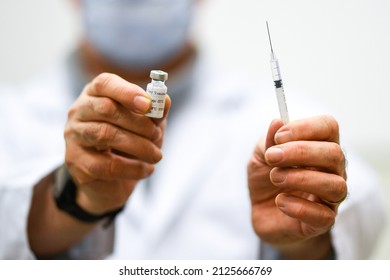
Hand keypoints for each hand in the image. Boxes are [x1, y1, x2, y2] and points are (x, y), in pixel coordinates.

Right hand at [64, 73, 170, 214]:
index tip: (148, 104)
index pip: (105, 83)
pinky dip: (132, 168)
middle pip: (106, 108)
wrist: (114, 180)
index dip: (127, 92)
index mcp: (96, 93)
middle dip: (138, 123)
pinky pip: (105, 164)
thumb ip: (156, 112)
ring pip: (105, 135)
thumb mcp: (148, 125)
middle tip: (157, 136)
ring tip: (156, 155)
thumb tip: (165, 100)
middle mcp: (79, 110)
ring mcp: (73, 135)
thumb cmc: (131, 142)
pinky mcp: (75, 161)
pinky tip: (146, 169)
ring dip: (138, 146)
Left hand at [247, 115, 346, 258]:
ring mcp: (330, 197)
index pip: (329, 127)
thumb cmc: (265, 178)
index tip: (278, 137)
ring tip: (275, 178)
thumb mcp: (260, 156)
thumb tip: (277, 122)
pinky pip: (323, 216)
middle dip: (300, 152)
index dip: (305, 128)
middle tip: (272, 158)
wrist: (261, 211)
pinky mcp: (321, 222)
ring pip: (335, 185)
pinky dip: (299, 207)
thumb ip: (269, 141)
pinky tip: (281, 201)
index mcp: (319, 146)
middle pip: (334, 153)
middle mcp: (332, 170)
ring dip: (300, 179)